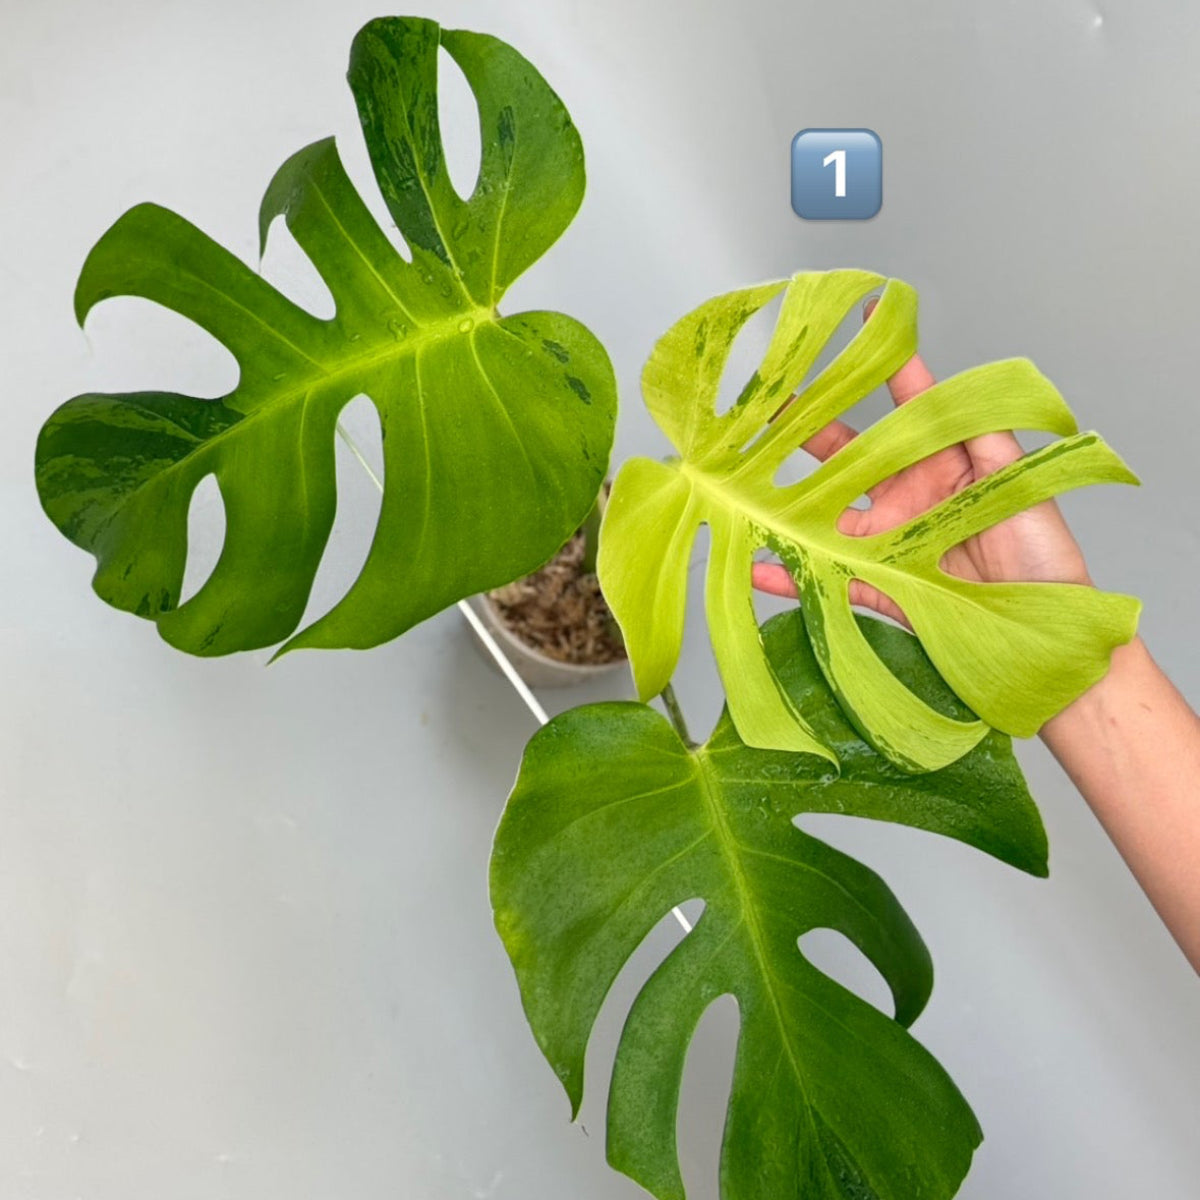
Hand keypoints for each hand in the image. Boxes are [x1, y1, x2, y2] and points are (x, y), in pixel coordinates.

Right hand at [751, 299, 1093, 625]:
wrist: (1043, 626)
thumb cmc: (1042, 554)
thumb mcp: (1019, 481)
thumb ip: (983, 434)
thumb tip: (950, 387)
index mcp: (944, 465)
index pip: (909, 406)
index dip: (886, 365)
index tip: (864, 320)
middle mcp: (908, 499)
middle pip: (848, 458)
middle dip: (808, 432)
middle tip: (769, 409)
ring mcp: (887, 544)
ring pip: (824, 518)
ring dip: (784, 504)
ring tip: (743, 488)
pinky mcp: (877, 589)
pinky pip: (826, 581)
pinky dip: (789, 578)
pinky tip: (756, 566)